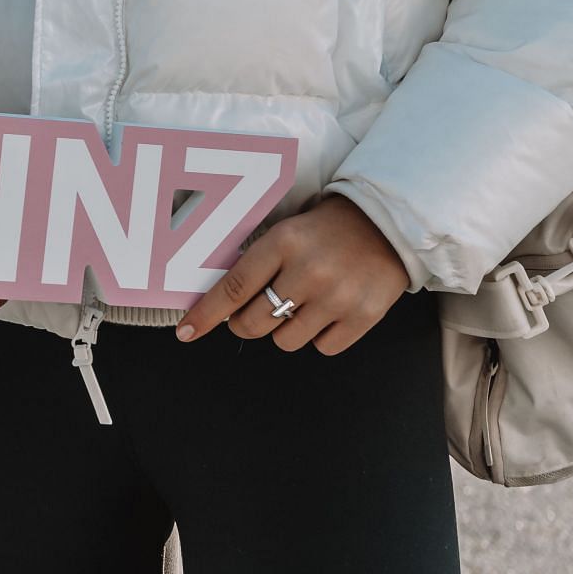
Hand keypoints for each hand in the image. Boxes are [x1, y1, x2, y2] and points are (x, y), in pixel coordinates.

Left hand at [176, 195, 408, 353]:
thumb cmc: (325, 230)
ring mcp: (337, 298)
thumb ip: (258, 263)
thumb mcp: (285, 232)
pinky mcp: (363, 318)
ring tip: (299, 304)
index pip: (234, 288)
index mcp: (283, 243)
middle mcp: (308, 272)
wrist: (387, 225)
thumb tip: (223, 301)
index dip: (206, 314)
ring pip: (285, 341)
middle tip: (251, 314)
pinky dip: (318, 336)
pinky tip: (326, 312)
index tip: (186, 331)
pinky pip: (322, 348)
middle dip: (244, 324)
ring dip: (283, 330)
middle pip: (254, 323)